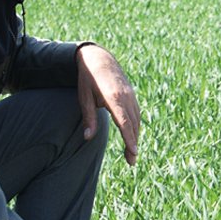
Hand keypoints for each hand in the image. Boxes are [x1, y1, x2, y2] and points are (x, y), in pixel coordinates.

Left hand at [76, 44, 139, 165]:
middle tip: (131, 162)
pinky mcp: (131, 95)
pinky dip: (135, 126)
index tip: (133, 152)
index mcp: (114, 97)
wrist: (99, 57)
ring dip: (135, 136)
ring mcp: (131, 95)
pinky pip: (136, 113)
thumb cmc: (88, 78)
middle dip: (133, 143)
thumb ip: (88, 118)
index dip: (129, 139)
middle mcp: (126, 96)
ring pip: (137, 120)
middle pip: (133, 124)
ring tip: (131, 153)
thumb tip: (88, 138)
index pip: (124, 123)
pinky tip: (132, 135)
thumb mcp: (84, 97)